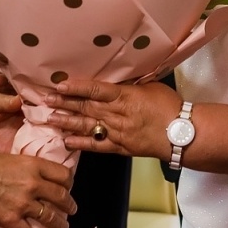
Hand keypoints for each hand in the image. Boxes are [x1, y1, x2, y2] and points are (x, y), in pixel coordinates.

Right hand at [0, 149, 76, 227]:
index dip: (69, 182)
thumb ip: (22, 165)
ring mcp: (23, 204)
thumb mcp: (7, 156)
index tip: (69, 186)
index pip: (62, 174)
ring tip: (64, 226)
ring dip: (59, 223)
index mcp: (33, 165)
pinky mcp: (11, 220)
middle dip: (69, 205)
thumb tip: (28, 171)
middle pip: (61, 196)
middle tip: (72, 209)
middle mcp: (33, 184)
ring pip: (49, 216)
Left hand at [17, 76, 182, 159]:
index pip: (96, 90)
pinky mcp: (120, 147)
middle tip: (45, 99)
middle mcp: (118, 114)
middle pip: (86, 107)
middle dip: (65, 103)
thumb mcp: (150, 87)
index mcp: (125, 96)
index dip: (76, 87)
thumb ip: (130, 86)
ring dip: (67, 121)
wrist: (181, 133)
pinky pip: (97, 145)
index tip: (60, 85)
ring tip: (50, 118)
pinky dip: (81, 143)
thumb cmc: (170, 106)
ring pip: (87, 125)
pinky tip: (67, 141)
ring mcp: (117, 132)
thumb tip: (116, 80)